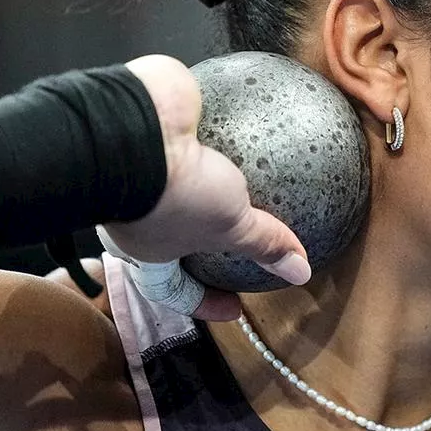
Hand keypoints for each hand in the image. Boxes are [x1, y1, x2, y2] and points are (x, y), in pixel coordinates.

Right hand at [99, 55, 310, 319]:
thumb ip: (262, 243)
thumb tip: (299, 273)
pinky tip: (248, 126)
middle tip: (235, 235)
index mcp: (144, 250)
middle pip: (169, 233)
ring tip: (249, 174)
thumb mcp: (228, 225)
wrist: (132, 123)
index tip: (236, 307)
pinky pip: (191, 129)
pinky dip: (217, 129)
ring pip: (179, 177)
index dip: (202, 302)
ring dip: (209, 177)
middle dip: (200, 238)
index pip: (170, 289)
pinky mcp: (157, 123)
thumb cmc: (172, 194)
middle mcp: (137, 210)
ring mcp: (144, 164)